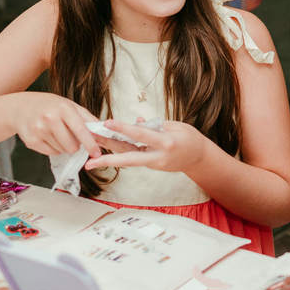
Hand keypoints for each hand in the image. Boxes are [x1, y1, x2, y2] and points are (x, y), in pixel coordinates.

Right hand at [9, 92, 100, 157]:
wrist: (21, 107)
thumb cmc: (49, 105)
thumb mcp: (69, 105)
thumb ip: (86, 118)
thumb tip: (102, 131)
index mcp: (63, 108)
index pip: (80, 130)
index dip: (90, 143)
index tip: (97, 152)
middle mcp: (50, 119)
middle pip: (72, 145)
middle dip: (76, 145)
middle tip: (72, 137)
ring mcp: (39, 130)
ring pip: (62, 150)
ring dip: (64, 146)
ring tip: (58, 133)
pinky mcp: (31, 141)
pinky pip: (51, 153)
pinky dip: (54, 148)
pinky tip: (49, 137)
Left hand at [83, 121, 206, 173]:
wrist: (199, 158)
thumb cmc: (190, 139)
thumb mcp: (176, 126)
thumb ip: (155, 124)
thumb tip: (136, 122)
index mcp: (166, 143)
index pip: (140, 135)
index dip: (123, 128)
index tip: (108, 123)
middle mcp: (158, 157)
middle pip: (129, 159)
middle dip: (108, 160)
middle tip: (90, 162)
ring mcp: (154, 164)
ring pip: (128, 161)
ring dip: (109, 159)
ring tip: (91, 160)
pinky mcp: (152, 166)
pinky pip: (135, 158)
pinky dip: (122, 154)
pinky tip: (109, 150)